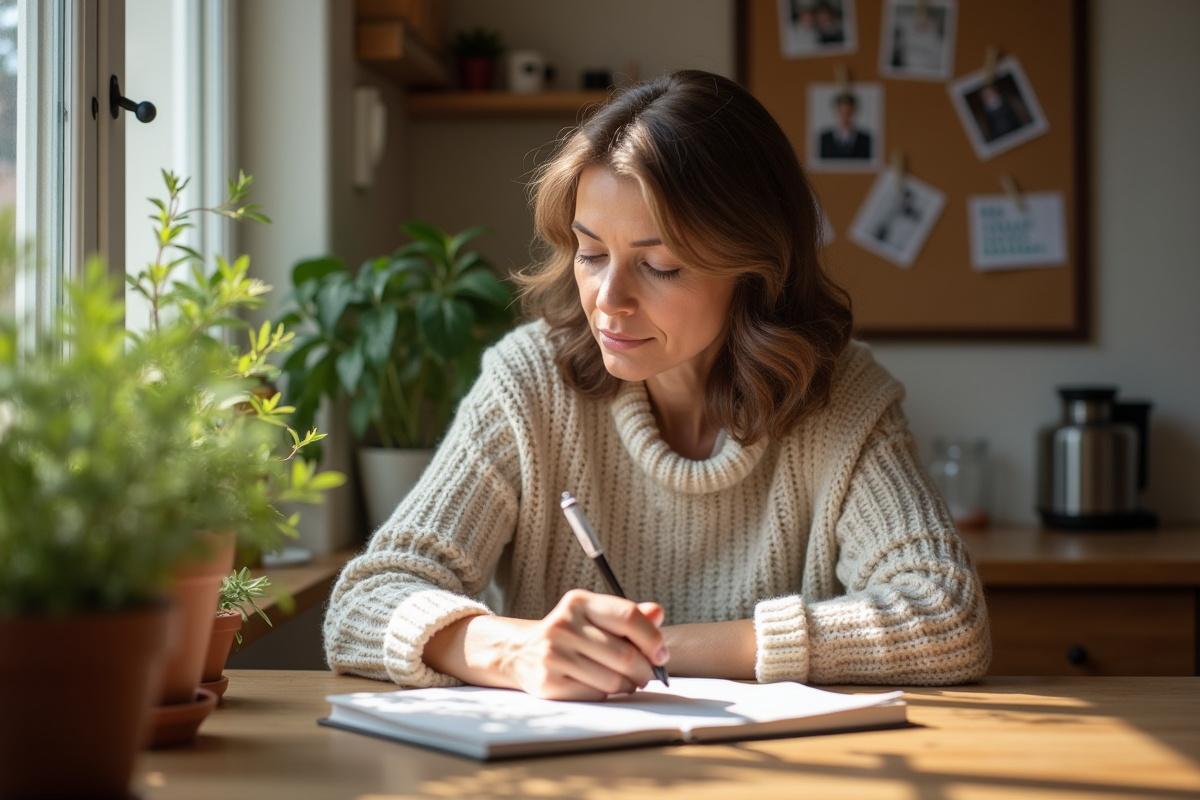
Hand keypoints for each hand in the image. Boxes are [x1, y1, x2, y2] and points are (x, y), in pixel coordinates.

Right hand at [496, 590, 667, 700]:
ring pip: (613, 680)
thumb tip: (657, 613)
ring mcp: (554, 655)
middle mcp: (563, 625)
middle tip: (647, 675)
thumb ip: (628, 616)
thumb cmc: (570, 634)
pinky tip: (602, 686)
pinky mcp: (549, 683)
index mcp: (578, 603)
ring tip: (626, 681)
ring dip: (628, 685)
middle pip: (624, 654)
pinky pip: (596, 695)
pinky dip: (608, 694)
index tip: (661, 654)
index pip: (627, 616)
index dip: (652, 638)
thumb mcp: (595, 617)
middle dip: (644, 670)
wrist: (521, 653)